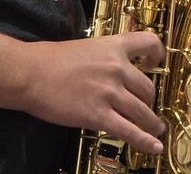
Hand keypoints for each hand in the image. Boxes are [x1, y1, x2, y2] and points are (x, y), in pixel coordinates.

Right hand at [21, 31, 166, 153]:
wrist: (33, 74)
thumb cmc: (54, 60)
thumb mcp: (89, 47)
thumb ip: (107, 57)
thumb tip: (118, 71)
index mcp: (115, 46)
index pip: (149, 43)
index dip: (157, 54)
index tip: (156, 63)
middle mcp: (118, 68)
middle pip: (147, 87)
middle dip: (149, 100)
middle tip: (147, 107)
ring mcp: (110, 92)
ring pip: (142, 111)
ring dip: (151, 122)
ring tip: (157, 128)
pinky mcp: (99, 115)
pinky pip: (129, 130)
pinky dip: (144, 140)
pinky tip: (154, 146)